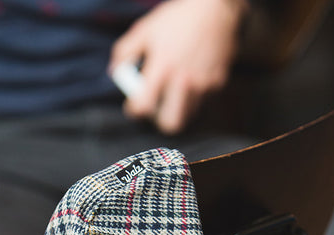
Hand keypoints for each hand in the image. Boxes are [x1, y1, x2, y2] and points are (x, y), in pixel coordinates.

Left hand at [109, 0, 249, 134]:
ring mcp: (203, 84)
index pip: (144, 106)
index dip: (135, 110)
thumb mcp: (145, 30)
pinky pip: (202, 102)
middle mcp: (184, 79)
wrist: (215, 8)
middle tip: (156, 107)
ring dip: (177, 109)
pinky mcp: (218, 83)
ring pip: (187, 116)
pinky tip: (190, 81)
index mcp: (162, 66)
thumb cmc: (177, 19)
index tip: (135, 105)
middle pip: (170, 123)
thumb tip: (114, 72)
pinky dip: (193, 98)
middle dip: (159, 120)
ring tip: (172, 94)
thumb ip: (125, 52)